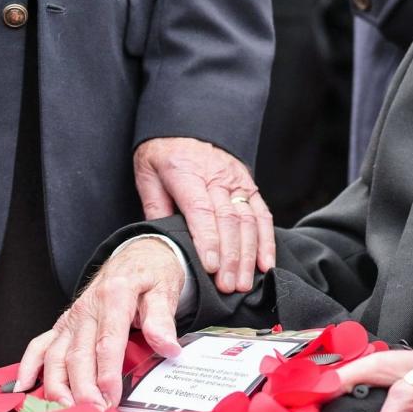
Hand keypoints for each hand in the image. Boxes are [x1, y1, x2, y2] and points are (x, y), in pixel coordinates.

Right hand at [16, 239, 184, 407]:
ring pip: (57, 354)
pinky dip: (30, 365)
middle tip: (94, 411)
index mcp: (115, 295)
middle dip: (84, 387)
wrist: (138, 254)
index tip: (111, 396)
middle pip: (79, 353)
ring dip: (58, 384)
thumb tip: (168, 346)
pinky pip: (41, 344)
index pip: (107, 340)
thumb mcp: (165, 288)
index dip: (107, 372)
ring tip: (67, 408)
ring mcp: (73, 316)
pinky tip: (24, 386)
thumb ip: (162, 318)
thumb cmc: (152, 272)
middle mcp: (87, 306)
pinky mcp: (65, 323)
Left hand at [134, 136, 273, 292]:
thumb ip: (155, 206)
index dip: (208, 240)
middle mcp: (216, 177)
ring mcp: (236, 181)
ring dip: (249, 254)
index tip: (212, 267)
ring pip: (248, 220)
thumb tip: (161, 241)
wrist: (186, 125)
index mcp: (186, 173)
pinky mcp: (249, 185)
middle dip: (231, 257)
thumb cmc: (162, 154)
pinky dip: (266, 240)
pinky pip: (261, 214)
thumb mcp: (147, 174)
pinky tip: (266, 263)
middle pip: (228, 220)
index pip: (201, 211)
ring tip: (246, 282)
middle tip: (229, 286)